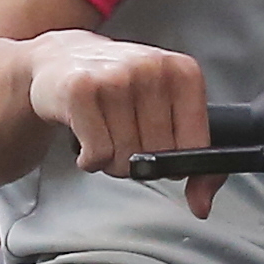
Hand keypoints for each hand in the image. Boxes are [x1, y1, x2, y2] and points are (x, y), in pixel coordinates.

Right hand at [27, 30, 220, 211]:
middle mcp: (152, 68)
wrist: (61, 58)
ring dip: (111, 161)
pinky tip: (86, 138)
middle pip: (159, 156)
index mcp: (182, 72)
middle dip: (139, 162)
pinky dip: (90, 160)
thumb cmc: (118, 88)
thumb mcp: (165, 110)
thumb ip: (194, 159)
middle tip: (123, 138)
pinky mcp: (81, 90)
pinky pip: (98, 154)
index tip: (160, 153)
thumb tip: (201, 204)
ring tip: (103, 134)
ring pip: (126, 159)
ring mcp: (115, 76)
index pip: (196, 146)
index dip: (175, 163)